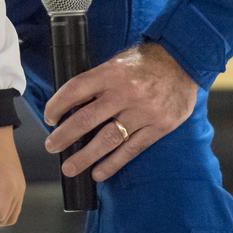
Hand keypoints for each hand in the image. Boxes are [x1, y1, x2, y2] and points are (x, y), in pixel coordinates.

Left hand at [42, 42, 196, 181]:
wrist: (184, 60)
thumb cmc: (146, 61)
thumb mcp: (118, 62)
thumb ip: (99, 81)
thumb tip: (72, 104)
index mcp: (111, 73)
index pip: (76, 90)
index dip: (57, 105)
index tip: (49, 117)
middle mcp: (125, 92)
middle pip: (86, 119)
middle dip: (64, 136)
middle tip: (51, 146)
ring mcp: (143, 112)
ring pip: (107, 140)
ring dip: (85, 156)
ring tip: (69, 167)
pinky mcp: (158, 127)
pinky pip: (131, 149)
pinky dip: (113, 164)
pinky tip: (98, 173)